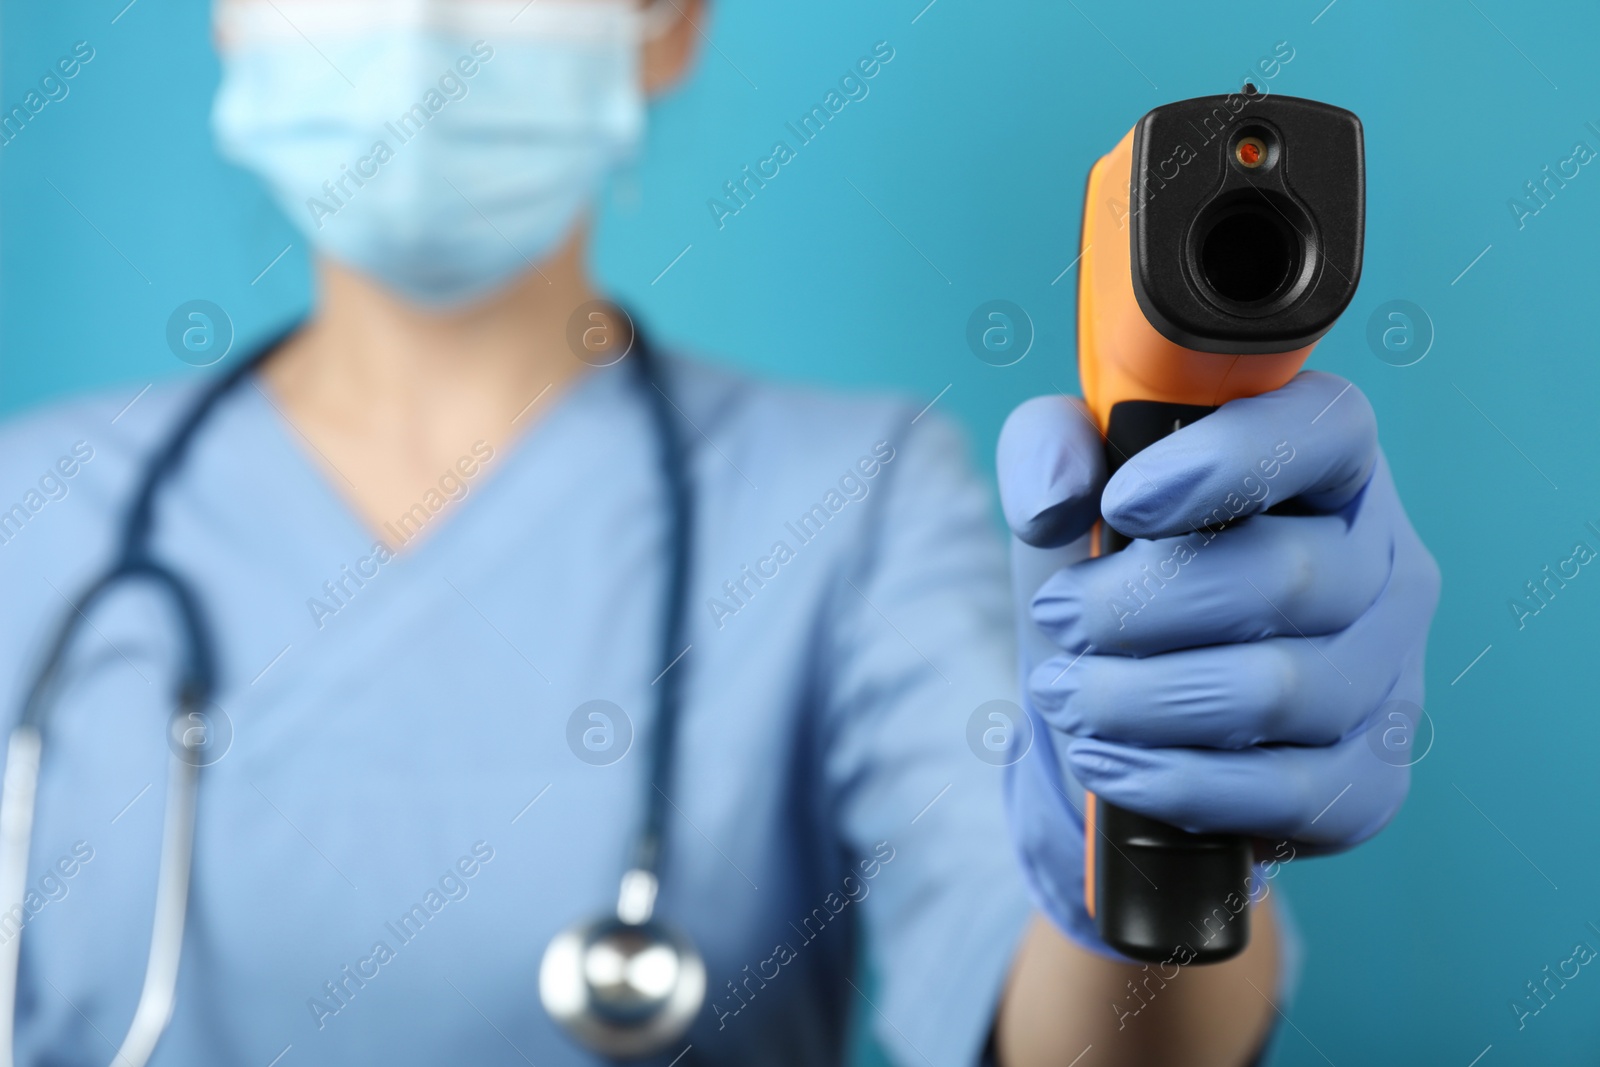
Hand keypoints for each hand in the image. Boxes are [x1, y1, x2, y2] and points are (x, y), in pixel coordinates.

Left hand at [996, 371, 1439, 956]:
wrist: (1116, 720)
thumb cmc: (1108, 582)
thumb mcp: (1063, 497)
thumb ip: (1046, 448)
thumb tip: (1057, 495)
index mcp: (1327, 466)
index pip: (1326, 430)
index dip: (1229, 461)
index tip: (1124, 503)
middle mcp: (1382, 563)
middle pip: (1287, 577)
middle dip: (1141, 606)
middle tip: (1058, 618)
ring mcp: (1388, 676)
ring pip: (1281, 689)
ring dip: (1142, 699)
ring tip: (1065, 694)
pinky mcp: (1371, 781)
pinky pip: (1289, 793)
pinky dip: (1177, 780)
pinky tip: (1105, 762)